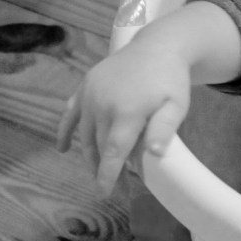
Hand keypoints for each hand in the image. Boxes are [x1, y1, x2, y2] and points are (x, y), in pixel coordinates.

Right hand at [56, 41, 191, 194]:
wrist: (158, 46)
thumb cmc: (170, 80)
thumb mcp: (177, 105)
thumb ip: (164, 129)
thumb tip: (154, 154)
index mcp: (127, 111)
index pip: (113, 152)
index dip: (108, 175)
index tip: (106, 194)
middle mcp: (103, 104)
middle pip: (99, 146)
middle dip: (105, 170)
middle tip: (117, 188)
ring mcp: (90, 94)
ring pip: (85, 134)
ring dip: (90, 155)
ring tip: (100, 172)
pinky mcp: (84, 86)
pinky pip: (69, 113)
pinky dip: (65, 131)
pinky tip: (64, 149)